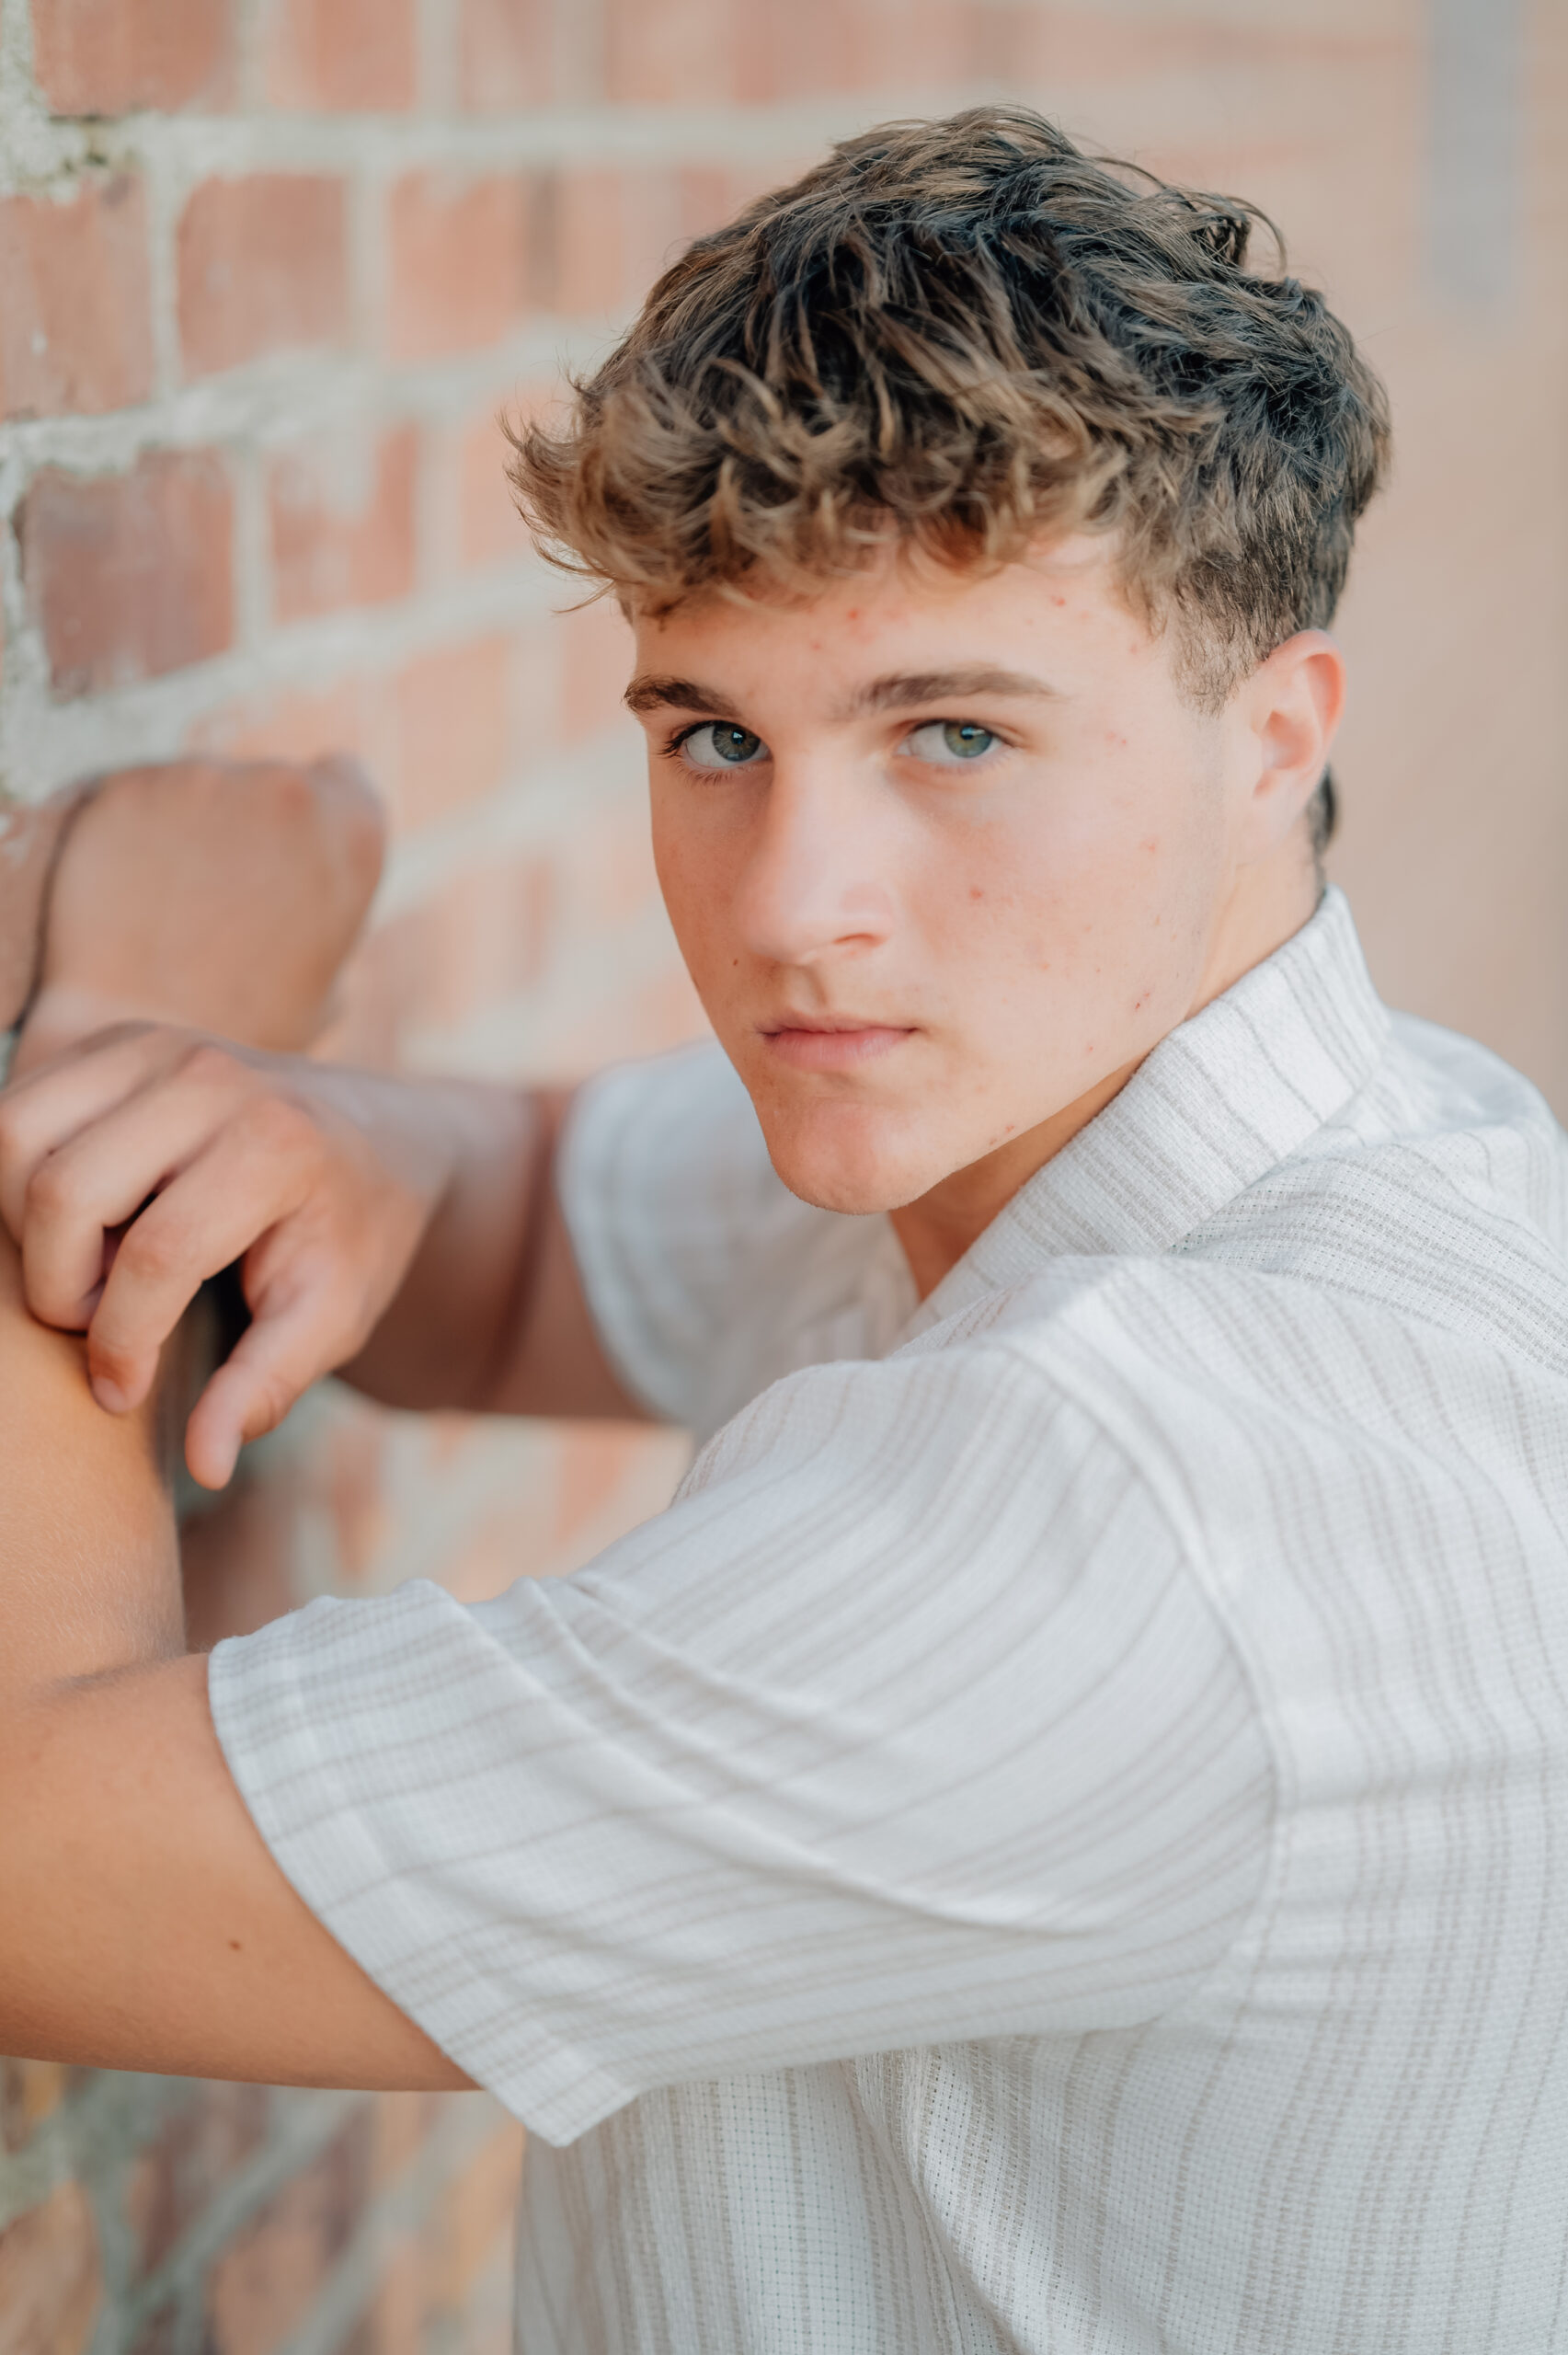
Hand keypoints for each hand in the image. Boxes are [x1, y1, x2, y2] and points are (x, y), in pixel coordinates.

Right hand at [0, 1027, 452, 1488]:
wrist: (374, 1141)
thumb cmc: (350, 1239)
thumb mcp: (332, 1318)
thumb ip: (267, 1387)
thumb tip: (205, 1465)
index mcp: (275, 1146)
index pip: (155, 1255)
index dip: (120, 1341)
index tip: (120, 1391)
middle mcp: (209, 1078)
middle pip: (63, 1190)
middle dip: (57, 1284)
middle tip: (100, 1322)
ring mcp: (153, 1045)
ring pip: (13, 1136)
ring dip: (25, 1225)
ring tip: (90, 1268)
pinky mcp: (112, 1040)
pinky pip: (14, 1111)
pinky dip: (19, 1179)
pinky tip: (83, 1222)